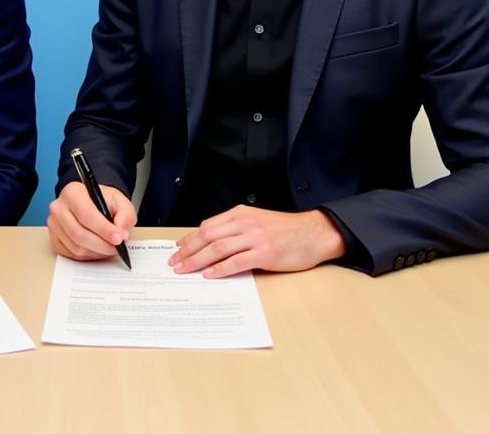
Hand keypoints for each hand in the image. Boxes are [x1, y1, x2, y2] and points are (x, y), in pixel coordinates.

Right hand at [47, 180, 136, 260]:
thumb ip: (125, 215)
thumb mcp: (120, 201)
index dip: (103, 229)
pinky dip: (88, 256)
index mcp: (72, 192)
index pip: (86, 214)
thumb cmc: (103, 201)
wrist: (91, 203)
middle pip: (79, 234)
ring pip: (76, 247)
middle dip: (102, 244)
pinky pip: (71, 255)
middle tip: (117, 247)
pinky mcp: (54, 239)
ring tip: (109, 248)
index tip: (118, 238)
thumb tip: (121, 233)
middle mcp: (58, 208)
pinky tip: (97, 249)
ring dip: (96, 252)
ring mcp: (54, 225)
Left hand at [169, 206, 345, 277]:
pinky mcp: (265, 254)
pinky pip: (237, 261)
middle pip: (208, 236)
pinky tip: (210, 274)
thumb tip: (212, 243)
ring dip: (198, 261)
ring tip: (185, 270)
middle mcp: (245, 223)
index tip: (178, 249)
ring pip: (218, 248)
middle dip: (188, 250)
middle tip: (174, 262)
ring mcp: (255, 238)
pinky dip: (220, 268)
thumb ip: (236, 228)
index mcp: (240, 213)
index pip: (208, 225)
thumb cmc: (286, 230)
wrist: (313, 233)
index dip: (190, 238)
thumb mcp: (257, 220)